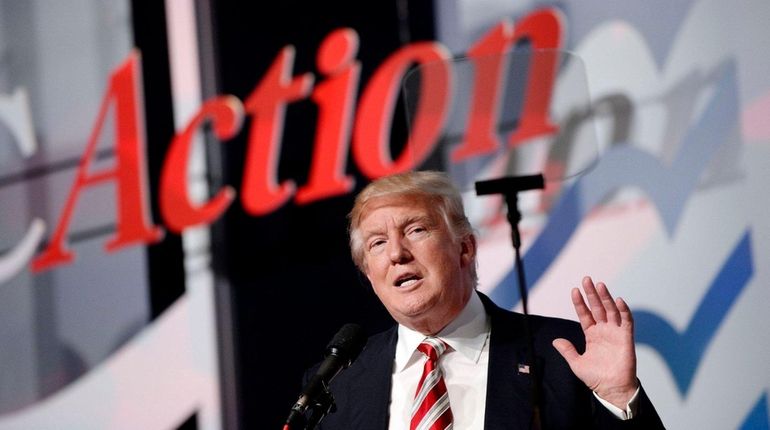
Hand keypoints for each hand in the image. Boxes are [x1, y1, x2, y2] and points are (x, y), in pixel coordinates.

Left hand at [552, 276, 638, 408]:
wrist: (611, 389)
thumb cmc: (595, 378)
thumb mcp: (576, 363)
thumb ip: (567, 350)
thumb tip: (555, 340)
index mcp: (592, 335)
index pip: (585, 314)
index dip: (580, 303)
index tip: (574, 291)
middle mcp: (604, 330)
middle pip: (597, 308)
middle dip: (592, 294)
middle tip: (586, 279)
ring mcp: (615, 333)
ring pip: (610, 311)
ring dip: (606, 298)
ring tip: (599, 285)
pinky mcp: (626, 338)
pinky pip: (626, 321)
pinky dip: (624, 310)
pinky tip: (618, 300)